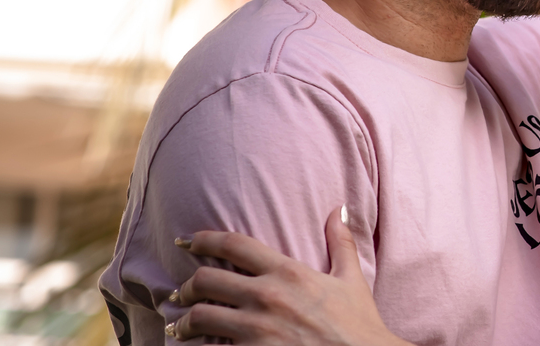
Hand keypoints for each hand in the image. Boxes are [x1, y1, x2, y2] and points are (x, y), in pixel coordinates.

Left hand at [168, 207, 410, 345]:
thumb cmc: (358, 325)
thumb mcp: (351, 279)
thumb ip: (341, 242)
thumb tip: (339, 209)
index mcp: (288, 272)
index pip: (234, 245)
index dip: (204, 239)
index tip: (187, 241)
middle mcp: (267, 297)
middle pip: (207, 280)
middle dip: (188, 285)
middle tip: (183, 292)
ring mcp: (256, 330)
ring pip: (200, 317)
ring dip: (184, 322)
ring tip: (181, 327)